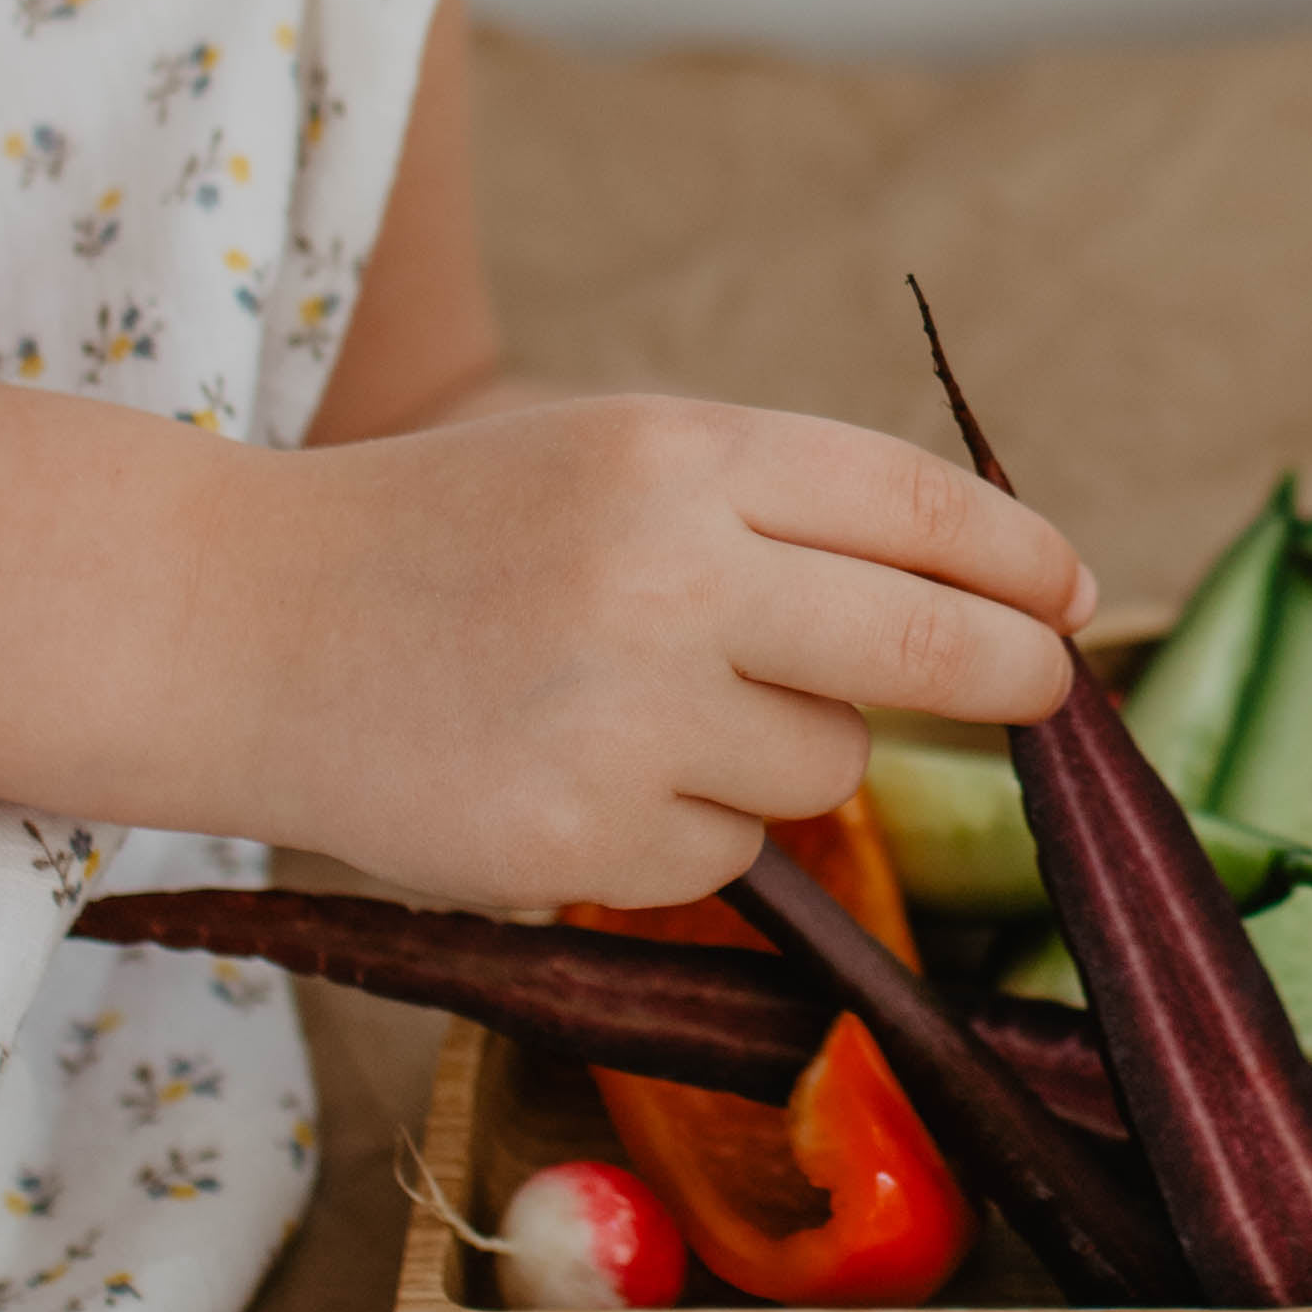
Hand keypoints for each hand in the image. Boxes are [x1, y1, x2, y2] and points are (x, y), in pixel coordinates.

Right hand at [231, 396, 1091, 906]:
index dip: (1019, 555)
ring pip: (825, 764)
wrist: (241, 628)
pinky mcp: (582, 844)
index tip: (1070, 591)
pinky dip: (685, 829)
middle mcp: (667, 577)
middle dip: (1012, 672)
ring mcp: (626, 718)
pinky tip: (579, 773)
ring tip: (644, 705)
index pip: (918, 505)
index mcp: (681, 454)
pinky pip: (727, 857)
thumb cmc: (455, 533)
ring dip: (782, 750)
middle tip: (1046, 686)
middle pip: (930, 645)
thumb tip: (991, 588)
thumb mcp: (615, 456)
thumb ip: (781, 506)